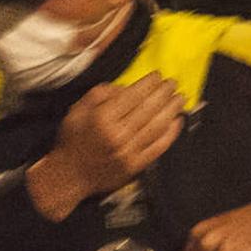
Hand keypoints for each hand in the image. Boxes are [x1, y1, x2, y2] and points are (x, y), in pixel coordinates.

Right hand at [27, 73, 184, 221]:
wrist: (70, 176)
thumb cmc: (73, 139)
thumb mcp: (78, 109)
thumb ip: (101, 94)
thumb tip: (126, 87)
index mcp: (103, 118)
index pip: (133, 95)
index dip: (148, 83)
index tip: (158, 75)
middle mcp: (118, 134)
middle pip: (148, 108)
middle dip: (164, 93)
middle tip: (173, 83)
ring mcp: (129, 152)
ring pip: (157, 126)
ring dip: (171, 110)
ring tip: (180, 98)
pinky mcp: (136, 166)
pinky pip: (158, 147)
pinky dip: (171, 133)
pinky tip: (178, 121)